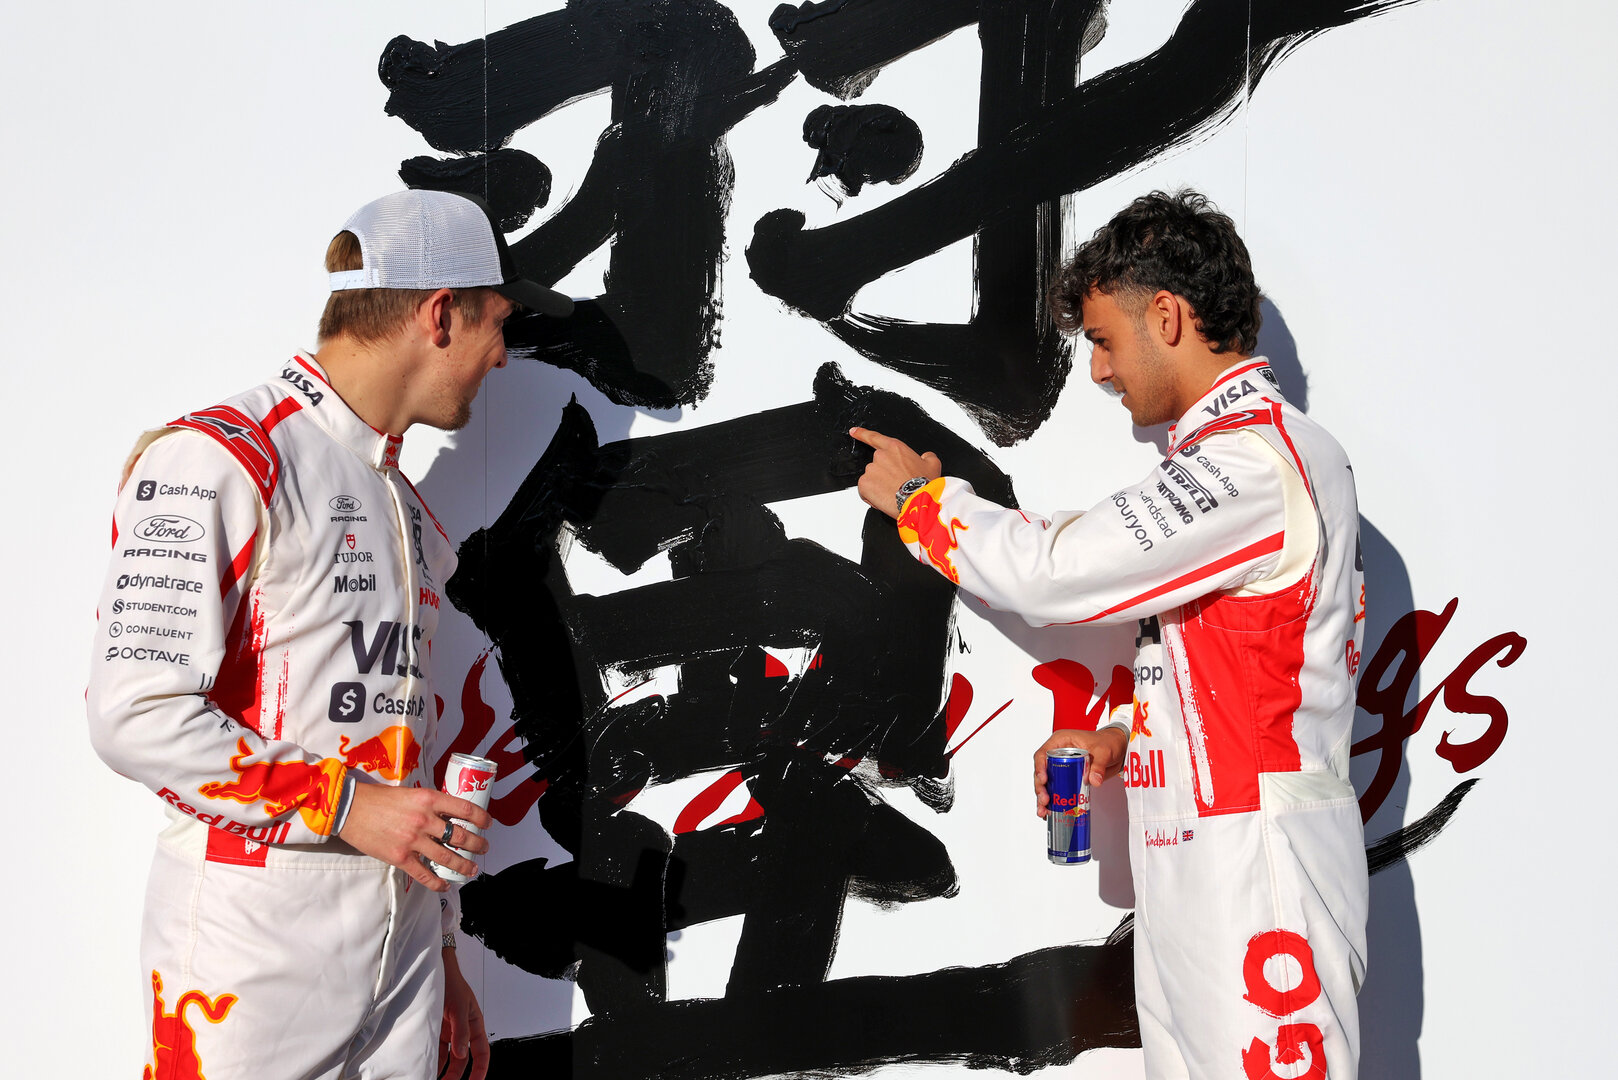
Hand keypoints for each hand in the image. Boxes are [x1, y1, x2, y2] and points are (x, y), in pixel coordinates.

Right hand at [336, 781, 491, 891]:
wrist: (350, 809)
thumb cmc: (378, 798)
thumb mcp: (409, 793)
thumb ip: (428, 803)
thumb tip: (446, 814)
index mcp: (428, 799)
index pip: (464, 808)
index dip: (481, 817)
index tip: (488, 823)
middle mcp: (424, 819)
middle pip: (460, 835)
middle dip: (477, 844)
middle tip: (483, 848)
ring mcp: (413, 840)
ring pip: (447, 857)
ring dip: (464, 865)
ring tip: (472, 868)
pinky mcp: (400, 857)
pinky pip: (424, 874)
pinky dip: (437, 883)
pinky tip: (445, 885)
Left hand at [439, 947, 489, 1079]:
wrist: (433, 969)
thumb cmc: (451, 982)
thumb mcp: (460, 1006)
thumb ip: (461, 1030)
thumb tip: (462, 1052)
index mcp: (474, 1024)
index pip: (481, 1052)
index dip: (480, 1069)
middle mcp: (462, 1029)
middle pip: (462, 1059)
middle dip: (457, 1074)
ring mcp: (448, 1030)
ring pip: (447, 1056)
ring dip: (442, 1068)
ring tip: (434, 1078)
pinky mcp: (434, 1029)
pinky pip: (434, 1049)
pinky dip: (431, 1059)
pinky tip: (426, 1066)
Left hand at [849, 427, 941, 519]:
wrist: (918, 501)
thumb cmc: (924, 484)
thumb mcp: (933, 464)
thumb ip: (927, 456)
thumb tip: (926, 457)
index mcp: (895, 448)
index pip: (875, 437)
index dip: (863, 434)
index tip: (854, 431)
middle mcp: (880, 456)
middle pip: (877, 465)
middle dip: (884, 475)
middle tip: (896, 485)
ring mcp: (871, 470)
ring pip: (871, 479)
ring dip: (879, 486)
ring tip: (893, 494)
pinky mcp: (864, 484)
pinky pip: (865, 491)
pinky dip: (872, 496)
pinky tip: (885, 499)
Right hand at [1033, 727, 1127, 816]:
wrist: (1119, 749)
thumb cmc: (1107, 742)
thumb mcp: (1103, 751)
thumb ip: (1098, 765)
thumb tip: (1094, 781)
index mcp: (1061, 742)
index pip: (1042, 754)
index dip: (1040, 768)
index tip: (1044, 780)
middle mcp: (1057, 754)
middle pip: (1042, 772)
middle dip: (1040, 788)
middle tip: (1045, 800)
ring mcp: (1062, 767)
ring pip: (1046, 783)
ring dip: (1043, 798)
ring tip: (1044, 811)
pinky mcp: (1068, 778)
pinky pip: (1057, 789)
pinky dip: (1053, 801)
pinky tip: (1050, 812)